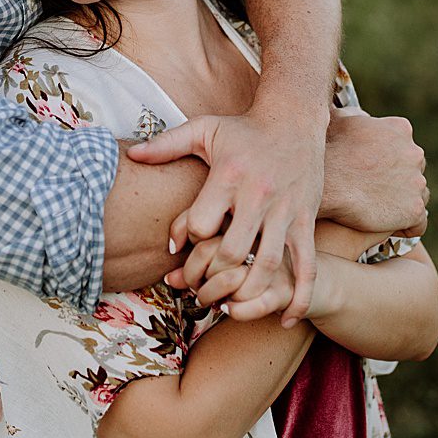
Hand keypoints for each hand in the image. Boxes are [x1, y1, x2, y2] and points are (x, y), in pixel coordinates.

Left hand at [129, 105, 325, 326]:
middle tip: (199, 288)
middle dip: (212, 277)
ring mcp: (286, 211)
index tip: (182, 244)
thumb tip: (131, 157)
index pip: (201, 224)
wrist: (295, 118)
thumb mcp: (204, 129)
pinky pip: (307, 266)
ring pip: (267, 266)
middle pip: (232, 252)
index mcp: (229, 176)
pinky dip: (299, 297)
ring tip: (231, 304)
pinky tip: (286, 318)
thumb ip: (166, 144)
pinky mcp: (307, 220)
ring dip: (248, 292)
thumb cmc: (243, 128)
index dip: (187, 239)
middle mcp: (258, 195)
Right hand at [320, 108, 428, 234]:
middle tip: (375, 190)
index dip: (389, 158)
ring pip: (417, 194)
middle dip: (398, 178)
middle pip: (413, 169)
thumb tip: (357, 115)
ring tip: (380, 210)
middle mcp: (415, 153)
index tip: (374, 168)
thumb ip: (356, 115)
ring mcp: (416, 183)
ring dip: (403, 201)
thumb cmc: (326, 151)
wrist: (325, 185)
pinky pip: (418, 222)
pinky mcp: (414, 209)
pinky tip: (392, 227)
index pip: (404, 145)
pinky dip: (408, 226)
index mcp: (400, 129)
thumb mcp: (339, 120)